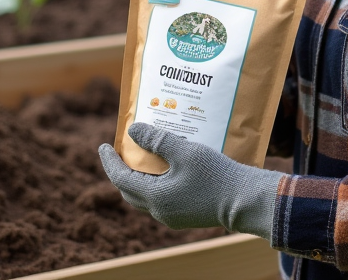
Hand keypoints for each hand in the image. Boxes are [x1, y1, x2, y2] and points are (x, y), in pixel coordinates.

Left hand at [98, 123, 282, 237]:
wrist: (244, 201)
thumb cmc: (215, 174)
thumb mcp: (184, 151)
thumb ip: (157, 140)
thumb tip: (133, 131)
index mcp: (155, 196)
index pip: (120, 178)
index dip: (109, 161)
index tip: (103, 145)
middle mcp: (159, 211)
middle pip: (130, 191)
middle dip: (122, 171)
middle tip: (122, 151)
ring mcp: (172, 216)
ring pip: (145, 197)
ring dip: (139, 178)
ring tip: (143, 157)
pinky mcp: (185, 216)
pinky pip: (161, 199)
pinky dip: (155, 184)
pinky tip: (166, 169)